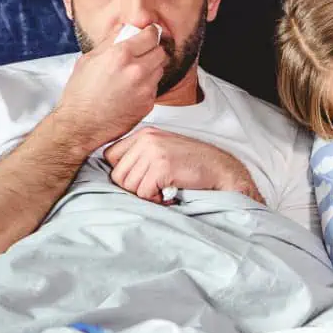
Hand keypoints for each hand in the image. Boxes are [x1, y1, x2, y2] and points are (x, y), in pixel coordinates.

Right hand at [52, 24, 166, 149]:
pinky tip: (132, 89)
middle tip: (142, 54)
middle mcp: (137, 70)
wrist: (81, 125)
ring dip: (151, 68)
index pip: (151, 35)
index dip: (150, 33)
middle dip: (153, 50)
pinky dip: (147, 85)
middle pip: (161, 52)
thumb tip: (124, 29)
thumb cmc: (80, 94)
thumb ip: (110, 41)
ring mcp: (145, 87)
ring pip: (160, 69)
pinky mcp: (149, 102)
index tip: (149, 34)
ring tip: (133, 74)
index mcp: (121, 55)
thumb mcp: (88, 60)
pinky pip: (155, 87)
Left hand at [103, 128, 261, 203]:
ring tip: (163, 190)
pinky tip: (168, 194)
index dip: (124, 172)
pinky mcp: (162, 167)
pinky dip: (155, 199)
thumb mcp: (163, 149)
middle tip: (155, 188)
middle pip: (117, 175)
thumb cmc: (194, 164)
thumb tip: (115, 175)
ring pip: (129, 186)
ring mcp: (154, 152)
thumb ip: (140, 155)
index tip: (141, 178)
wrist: (221, 170)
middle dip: (134, 187)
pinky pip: (143, 193)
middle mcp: (147, 139)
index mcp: (145, 133)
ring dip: (145, 194)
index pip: (110, 156)